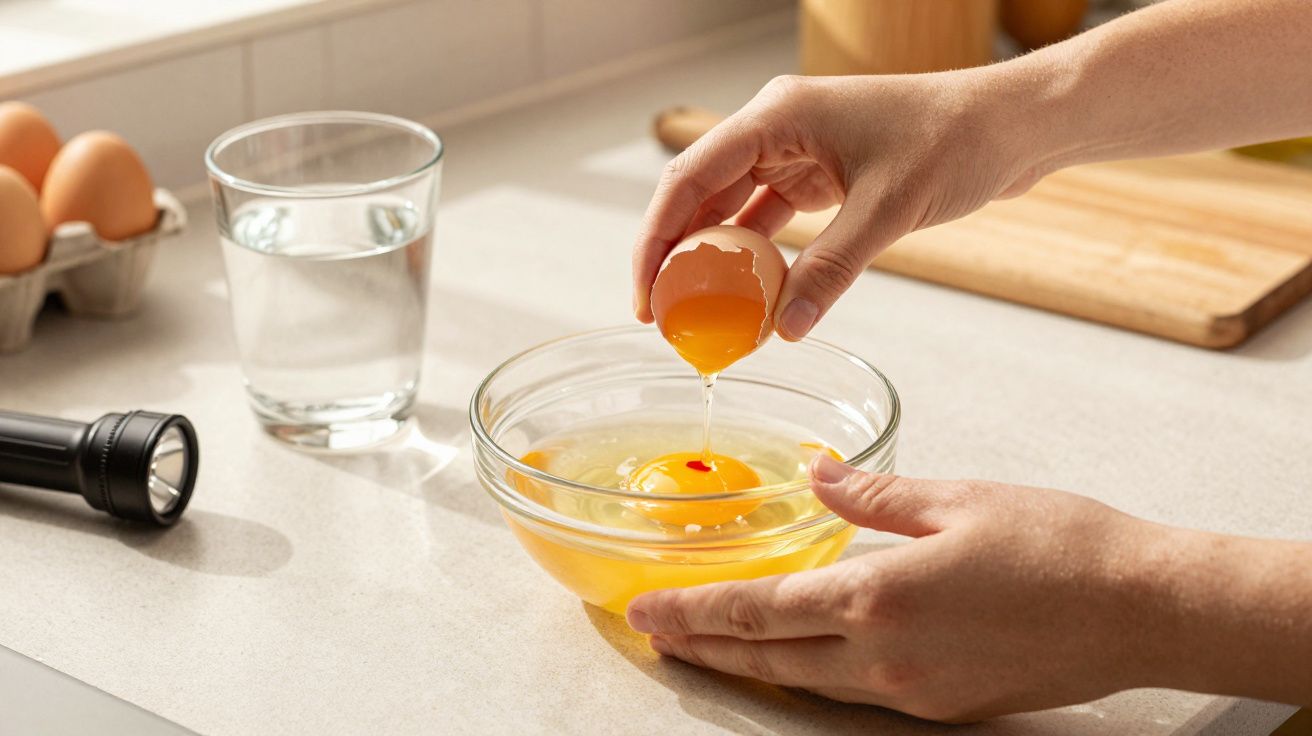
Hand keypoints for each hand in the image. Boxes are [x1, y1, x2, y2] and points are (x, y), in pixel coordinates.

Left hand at [626, 456, 1178, 721]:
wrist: (1143, 610)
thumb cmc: (1061, 545)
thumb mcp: (957, 499)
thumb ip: (872, 494)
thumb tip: (818, 476)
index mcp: (880, 596)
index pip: (758, 610)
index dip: (694, 611)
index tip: (647, 610)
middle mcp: (886, 655)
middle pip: (768, 658)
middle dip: (703, 646)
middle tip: (653, 635)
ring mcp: (914, 689)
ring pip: (806, 682)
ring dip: (749, 665)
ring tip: (706, 648)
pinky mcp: (944, 704)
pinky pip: (854, 693)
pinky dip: (808, 675)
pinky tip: (796, 659)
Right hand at [631, 72, 1038, 339]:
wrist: (1012, 125)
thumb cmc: (955, 141)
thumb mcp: (888, 209)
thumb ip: (832, 268)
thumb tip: (785, 328)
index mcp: (779, 115)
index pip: (690, 176)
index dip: (656, 238)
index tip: (645, 294)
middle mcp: (777, 127)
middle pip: (699, 192)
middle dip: (674, 253)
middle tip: (660, 314)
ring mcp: (798, 150)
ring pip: (731, 207)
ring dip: (712, 257)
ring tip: (694, 313)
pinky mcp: (821, 174)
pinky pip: (769, 218)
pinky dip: (756, 257)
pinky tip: (748, 297)